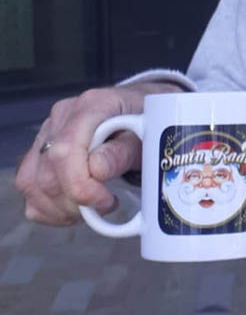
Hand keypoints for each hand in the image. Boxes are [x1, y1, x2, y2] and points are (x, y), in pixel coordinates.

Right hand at [15, 81, 182, 226]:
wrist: (142, 114)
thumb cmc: (147, 124)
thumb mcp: (147, 136)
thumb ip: (122, 152)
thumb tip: (96, 171)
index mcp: (92, 105)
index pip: (65, 150)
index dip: (79, 185)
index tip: (105, 201)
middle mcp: (62, 116)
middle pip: (47, 171)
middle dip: (75, 202)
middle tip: (105, 205)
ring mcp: (46, 133)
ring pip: (31, 182)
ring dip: (61, 208)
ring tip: (91, 208)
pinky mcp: (39, 151)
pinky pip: (28, 187)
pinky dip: (49, 208)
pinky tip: (74, 207)